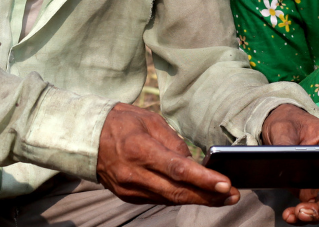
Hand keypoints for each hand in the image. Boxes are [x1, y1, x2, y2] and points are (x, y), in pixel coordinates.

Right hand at [96, 103, 238, 205]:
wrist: (85, 138)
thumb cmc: (120, 122)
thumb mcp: (149, 120)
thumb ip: (173, 141)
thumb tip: (193, 162)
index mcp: (140, 150)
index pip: (178, 169)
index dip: (204, 179)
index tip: (225, 184)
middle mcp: (135, 174)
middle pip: (178, 192)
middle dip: (209, 196)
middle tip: (233, 196)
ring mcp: (130, 189)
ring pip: (170, 200)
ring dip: (198, 199)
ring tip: (223, 197)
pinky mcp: (128, 196)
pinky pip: (159, 199)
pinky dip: (179, 197)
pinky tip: (197, 194)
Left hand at [261, 104, 318, 223]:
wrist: (279, 133)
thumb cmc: (289, 125)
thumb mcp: (285, 128)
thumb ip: (285, 143)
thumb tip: (281, 155)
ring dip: (318, 214)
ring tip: (300, 213)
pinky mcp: (309, 195)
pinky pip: (311, 210)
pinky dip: (301, 217)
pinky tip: (289, 215)